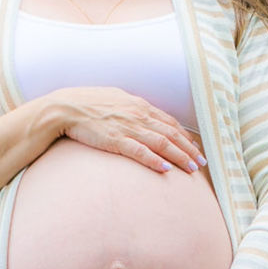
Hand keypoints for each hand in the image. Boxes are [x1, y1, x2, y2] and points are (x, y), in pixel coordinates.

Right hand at [43, 86, 205, 173]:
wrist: (66, 107)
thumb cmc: (88, 103)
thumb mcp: (116, 99)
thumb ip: (132, 108)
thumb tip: (144, 114)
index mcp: (139, 105)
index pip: (169, 122)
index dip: (185, 136)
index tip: (195, 147)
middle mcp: (139, 115)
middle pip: (171, 134)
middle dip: (189, 149)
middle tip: (201, 162)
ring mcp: (128, 127)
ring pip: (161, 143)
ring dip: (179, 157)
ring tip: (191, 168)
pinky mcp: (116, 140)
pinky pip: (140, 152)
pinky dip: (154, 160)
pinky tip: (165, 169)